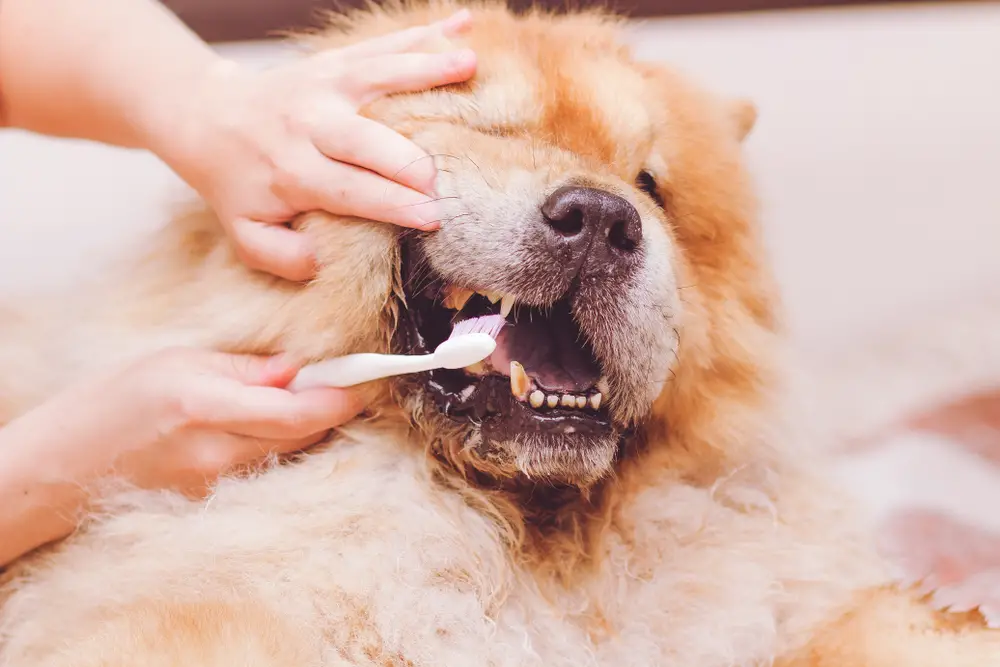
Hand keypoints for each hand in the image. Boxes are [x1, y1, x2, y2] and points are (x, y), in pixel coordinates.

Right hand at [4, 347, 360, 496]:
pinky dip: (280, 445)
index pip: (302, 412)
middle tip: (339, 378)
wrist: (67, 463)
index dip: (343, 397)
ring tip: (295, 397)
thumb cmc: (117, 398)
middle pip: (306, 434)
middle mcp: (219, 452)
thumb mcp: (181, 361)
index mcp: (209, 406)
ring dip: (307, 426)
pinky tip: (265, 425)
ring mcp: (218, 484)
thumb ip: (247, 369)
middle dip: (331, 407)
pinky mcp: (215, 500)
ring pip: (290, 452)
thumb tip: (299, 369)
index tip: (366, 378)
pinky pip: (266, 468)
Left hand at [159, 10, 476, 281]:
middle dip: (409, 159)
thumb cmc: (239, 183)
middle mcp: (310, 125)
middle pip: (366, 139)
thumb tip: (324, 261)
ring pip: (379, 75)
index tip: (432, 218)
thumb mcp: (246, 233)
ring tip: (469, 64)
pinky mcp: (336, 62)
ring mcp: (325, 86)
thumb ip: (282, 256)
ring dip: (426, 69)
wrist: (208, 118)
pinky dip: (423, 32)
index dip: (392, 206)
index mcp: (293, 172)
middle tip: (443, 178)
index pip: (349, 192)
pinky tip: (461, 23)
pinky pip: (382, 45)